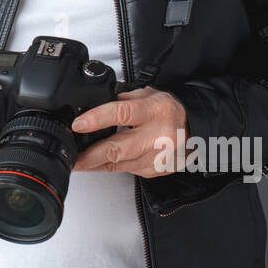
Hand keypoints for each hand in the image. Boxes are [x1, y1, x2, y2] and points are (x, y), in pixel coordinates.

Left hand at [70, 86, 188, 175]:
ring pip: (119, 164)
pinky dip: (109, 167)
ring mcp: (157, 157)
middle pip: (117, 148)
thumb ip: (122, 99)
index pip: (122, 113)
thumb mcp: (148, 95)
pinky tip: (97, 163)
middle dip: (89, 155)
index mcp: (155, 110)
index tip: (78, 124)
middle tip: (71, 156)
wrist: (196, 131)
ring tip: (77, 161)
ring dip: (94, 164)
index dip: (97, 119)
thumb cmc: (169, 111)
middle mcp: (158, 135)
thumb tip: (92, 107)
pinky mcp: (155, 171)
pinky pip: (126, 170)